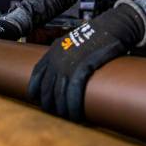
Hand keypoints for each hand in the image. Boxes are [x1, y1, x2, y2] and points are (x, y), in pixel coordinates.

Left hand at [27, 4, 143, 121]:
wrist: (110, 26)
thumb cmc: (95, 35)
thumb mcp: (72, 41)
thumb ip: (66, 55)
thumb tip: (67, 70)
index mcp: (52, 52)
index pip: (36, 76)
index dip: (36, 92)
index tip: (40, 101)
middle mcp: (56, 60)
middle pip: (46, 90)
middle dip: (50, 105)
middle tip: (57, 115)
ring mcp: (67, 65)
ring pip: (58, 95)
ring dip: (62, 110)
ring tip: (68, 118)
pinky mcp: (82, 69)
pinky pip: (73, 93)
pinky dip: (73, 107)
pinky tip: (76, 115)